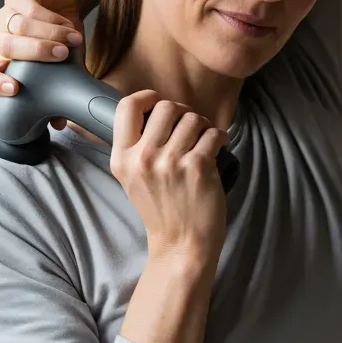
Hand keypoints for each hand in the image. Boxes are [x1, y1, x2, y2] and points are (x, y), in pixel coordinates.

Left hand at [0, 0, 85, 127]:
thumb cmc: (62, 39)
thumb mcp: (63, 68)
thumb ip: (58, 92)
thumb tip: (58, 124)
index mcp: (5, 60)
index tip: (14, 89)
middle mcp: (1, 37)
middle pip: (5, 46)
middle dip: (36, 53)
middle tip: (61, 56)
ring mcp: (7, 15)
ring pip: (20, 27)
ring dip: (50, 35)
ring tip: (72, 41)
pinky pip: (30, 8)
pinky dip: (52, 19)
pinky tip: (67, 25)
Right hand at [110, 90, 228, 266]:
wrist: (180, 245)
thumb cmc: (160, 210)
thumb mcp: (131, 179)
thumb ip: (135, 147)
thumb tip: (154, 110)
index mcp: (122, 159)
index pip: (127, 107)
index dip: (146, 97)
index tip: (158, 103)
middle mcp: (143, 158)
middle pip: (166, 107)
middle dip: (183, 113)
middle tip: (189, 126)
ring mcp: (171, 162)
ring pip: (193, 119)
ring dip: (203, 125)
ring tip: (203, 140)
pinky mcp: (198, 167)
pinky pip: (213, 133)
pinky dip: (219, 136)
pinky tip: (217, 146)